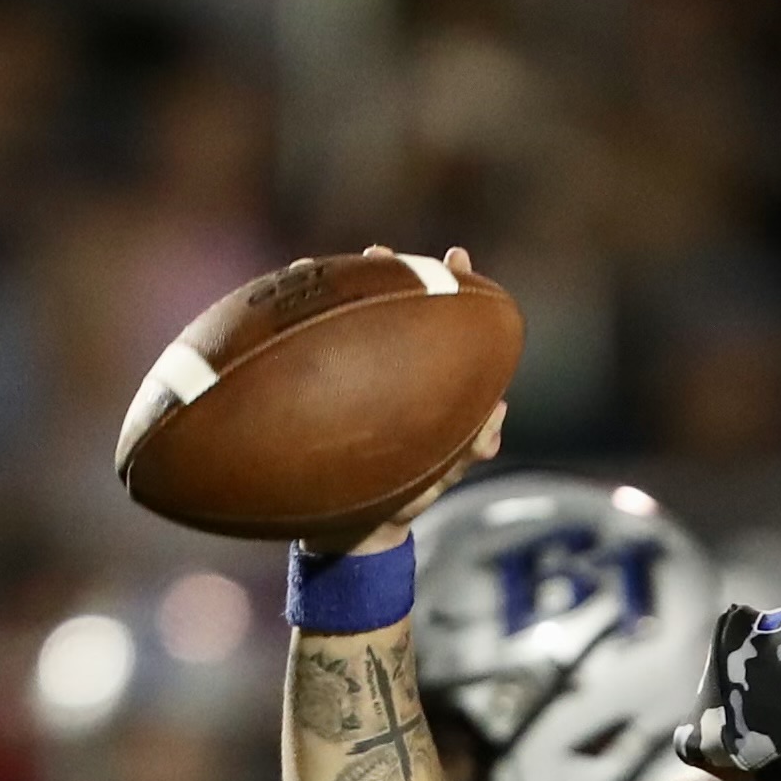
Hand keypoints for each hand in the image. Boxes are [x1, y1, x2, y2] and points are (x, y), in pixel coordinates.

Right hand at [307, 249, 509, 556]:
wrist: (355, 527)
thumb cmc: (405, 496)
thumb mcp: (442, 473)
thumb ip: (472, 446)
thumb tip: (498, 411)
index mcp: (432, 376)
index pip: (448, 317)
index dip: (455, 283)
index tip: (456, 257)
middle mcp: (392, 365)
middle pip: (397, 302)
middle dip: (391, 270)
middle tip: (379, 252)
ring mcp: (351, 372)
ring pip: (347, 315)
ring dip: (338, 284)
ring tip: (315, 264)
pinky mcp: (313, 386)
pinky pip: (303, 347)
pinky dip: (294, 320)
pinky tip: (282, 301)